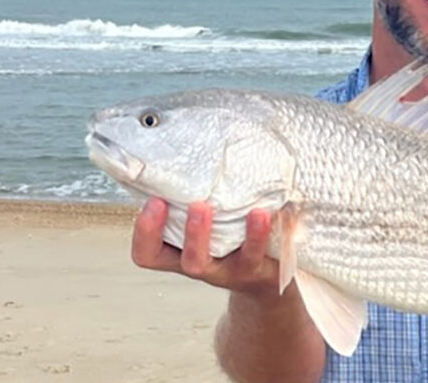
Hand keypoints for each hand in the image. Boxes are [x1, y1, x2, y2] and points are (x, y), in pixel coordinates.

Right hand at [131, 198, 279, 293]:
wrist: (262, 276)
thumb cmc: (224, 239)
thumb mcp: (201, 222)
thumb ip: (189, 199)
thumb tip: (180, 151)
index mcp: (180, 254)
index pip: (148, 254)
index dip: (146, 232)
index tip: (154, 201)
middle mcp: (205, 266)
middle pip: (191, 263)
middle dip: (194, 234)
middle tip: (197, 205)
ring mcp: (234, 270)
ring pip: (240, 261)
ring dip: (249, 236)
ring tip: (253, 212)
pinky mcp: (262, 268)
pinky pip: (269, 253)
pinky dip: (274, 231)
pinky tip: (281, 210)